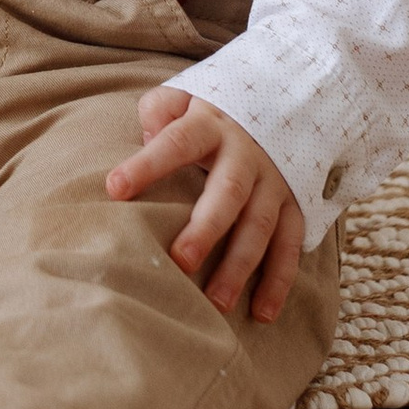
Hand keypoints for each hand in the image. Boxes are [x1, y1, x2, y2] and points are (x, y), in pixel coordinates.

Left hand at [107, 87, 303, 320]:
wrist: (286, 99)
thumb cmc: (212, 111)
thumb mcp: (185, 94)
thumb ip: (161, 109)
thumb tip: (148, 135)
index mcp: (211, 124)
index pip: (176, 142)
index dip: (147, 164)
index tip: (114, 188)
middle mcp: (246, 154)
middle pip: (226, 193)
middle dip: (206, 228)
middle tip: (181, 261)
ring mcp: (274, 181)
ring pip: (259, 226)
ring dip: (239, 266)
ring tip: (215, 303)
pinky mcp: (294, 204)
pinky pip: (289, 245)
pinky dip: (279, 281)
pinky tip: (262, 313)